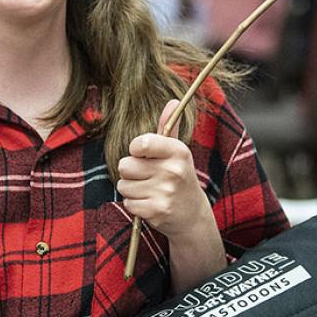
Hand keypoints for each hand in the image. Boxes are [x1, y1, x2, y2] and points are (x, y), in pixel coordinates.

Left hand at [116, 100, 213, 238]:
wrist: (192, 215)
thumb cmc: (179, 178)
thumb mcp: (178, 152)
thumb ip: (169, 127)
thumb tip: (173, 100)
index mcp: (178, 151)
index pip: (141, 143)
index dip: (135, 149)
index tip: (143, 154)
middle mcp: (173, 171)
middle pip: (125, 165)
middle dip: (131, 172)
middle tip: (147, 176)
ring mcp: (165, 192)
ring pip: (124, 185)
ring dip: (132, 189)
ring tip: (149, 191)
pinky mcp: (157, 211)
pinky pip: (128, 203)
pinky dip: (134, 205)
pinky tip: (150, 204)